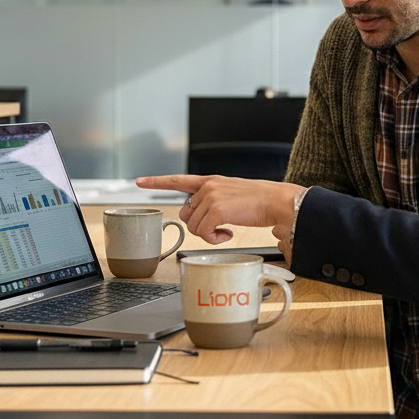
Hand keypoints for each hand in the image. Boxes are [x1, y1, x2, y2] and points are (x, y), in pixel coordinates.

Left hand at [135, 174, 303, 244]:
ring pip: (193, 227)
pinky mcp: (216, 210)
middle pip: (186, 215)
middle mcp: (207, 186)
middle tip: (220, 227)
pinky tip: (228, 234)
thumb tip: (203, 219)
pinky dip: (215, 239)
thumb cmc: (260, 202)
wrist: (278, 201)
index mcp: (211, 181)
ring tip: (227, 230)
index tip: (139, 181)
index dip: (157, 181)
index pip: (178, 179)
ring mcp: (211, 197)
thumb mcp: (232, 195)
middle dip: (200, 225)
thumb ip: (214, 201)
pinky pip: (203, 234)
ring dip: (209, 234)